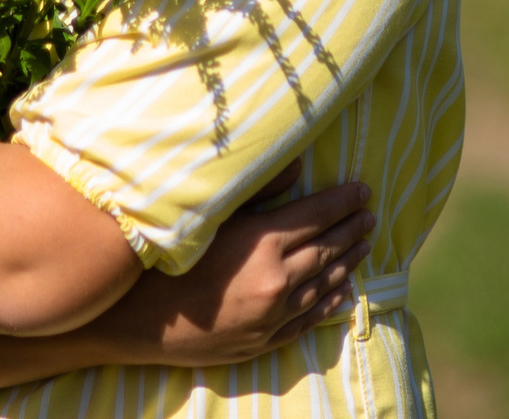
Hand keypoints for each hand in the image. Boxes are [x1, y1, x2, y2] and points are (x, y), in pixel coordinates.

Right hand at [89, 167, 374, 367]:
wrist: (137, 321)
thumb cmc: (165, 258)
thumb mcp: (209, 214)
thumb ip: (257, 190)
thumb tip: (298, 166)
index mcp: (263, 243)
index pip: (318, 216)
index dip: (343, 201)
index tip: (362, 190)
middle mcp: (276, 281)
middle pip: (327, 250)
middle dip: (352, 229)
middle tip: (370, 216)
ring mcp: (272, 316)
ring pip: (322, 285)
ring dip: (346, 264)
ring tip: (363, 247)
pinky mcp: (263, 341)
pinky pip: (306, 320)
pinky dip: (327, 303)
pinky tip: (340, 294)